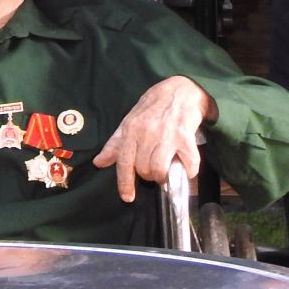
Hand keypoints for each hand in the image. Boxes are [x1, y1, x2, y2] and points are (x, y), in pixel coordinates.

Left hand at [92, 75, 214, 202]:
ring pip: (160, 170)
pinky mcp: (185, 137)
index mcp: (130, 131)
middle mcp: (146, 134)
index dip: (125, 183)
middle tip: (153, 170)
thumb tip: (99, 162)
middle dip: (148, 175)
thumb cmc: (152, 107)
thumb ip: (115, 144)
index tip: (127, 198)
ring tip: (166, 171)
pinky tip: (186, 168)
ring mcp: (167, 136)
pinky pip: (188, 164)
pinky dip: (188, 171)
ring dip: (164, 176)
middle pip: (143, 169)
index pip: (124, 163)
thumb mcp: (129, 121)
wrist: (179, 90)